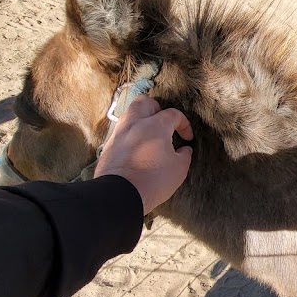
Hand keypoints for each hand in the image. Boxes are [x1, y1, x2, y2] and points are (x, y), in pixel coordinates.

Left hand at [94, 96, 192, 214]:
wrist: (120, 194)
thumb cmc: (153, 180)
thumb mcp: (179, 169)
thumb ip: (184, 155)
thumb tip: (184, 149)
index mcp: (155, 125)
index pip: (173, 114)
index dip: (184, 124)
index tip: (187, 138)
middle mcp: (135, 124)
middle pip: (145, 102)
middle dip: (157, 110)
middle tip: (164, 125)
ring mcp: (119, 134)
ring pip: (130, 115)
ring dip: (142, 121)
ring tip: (150, 136)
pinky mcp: (109, 146)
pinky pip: (122, 132)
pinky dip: (132, 135)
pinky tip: (138, 149)